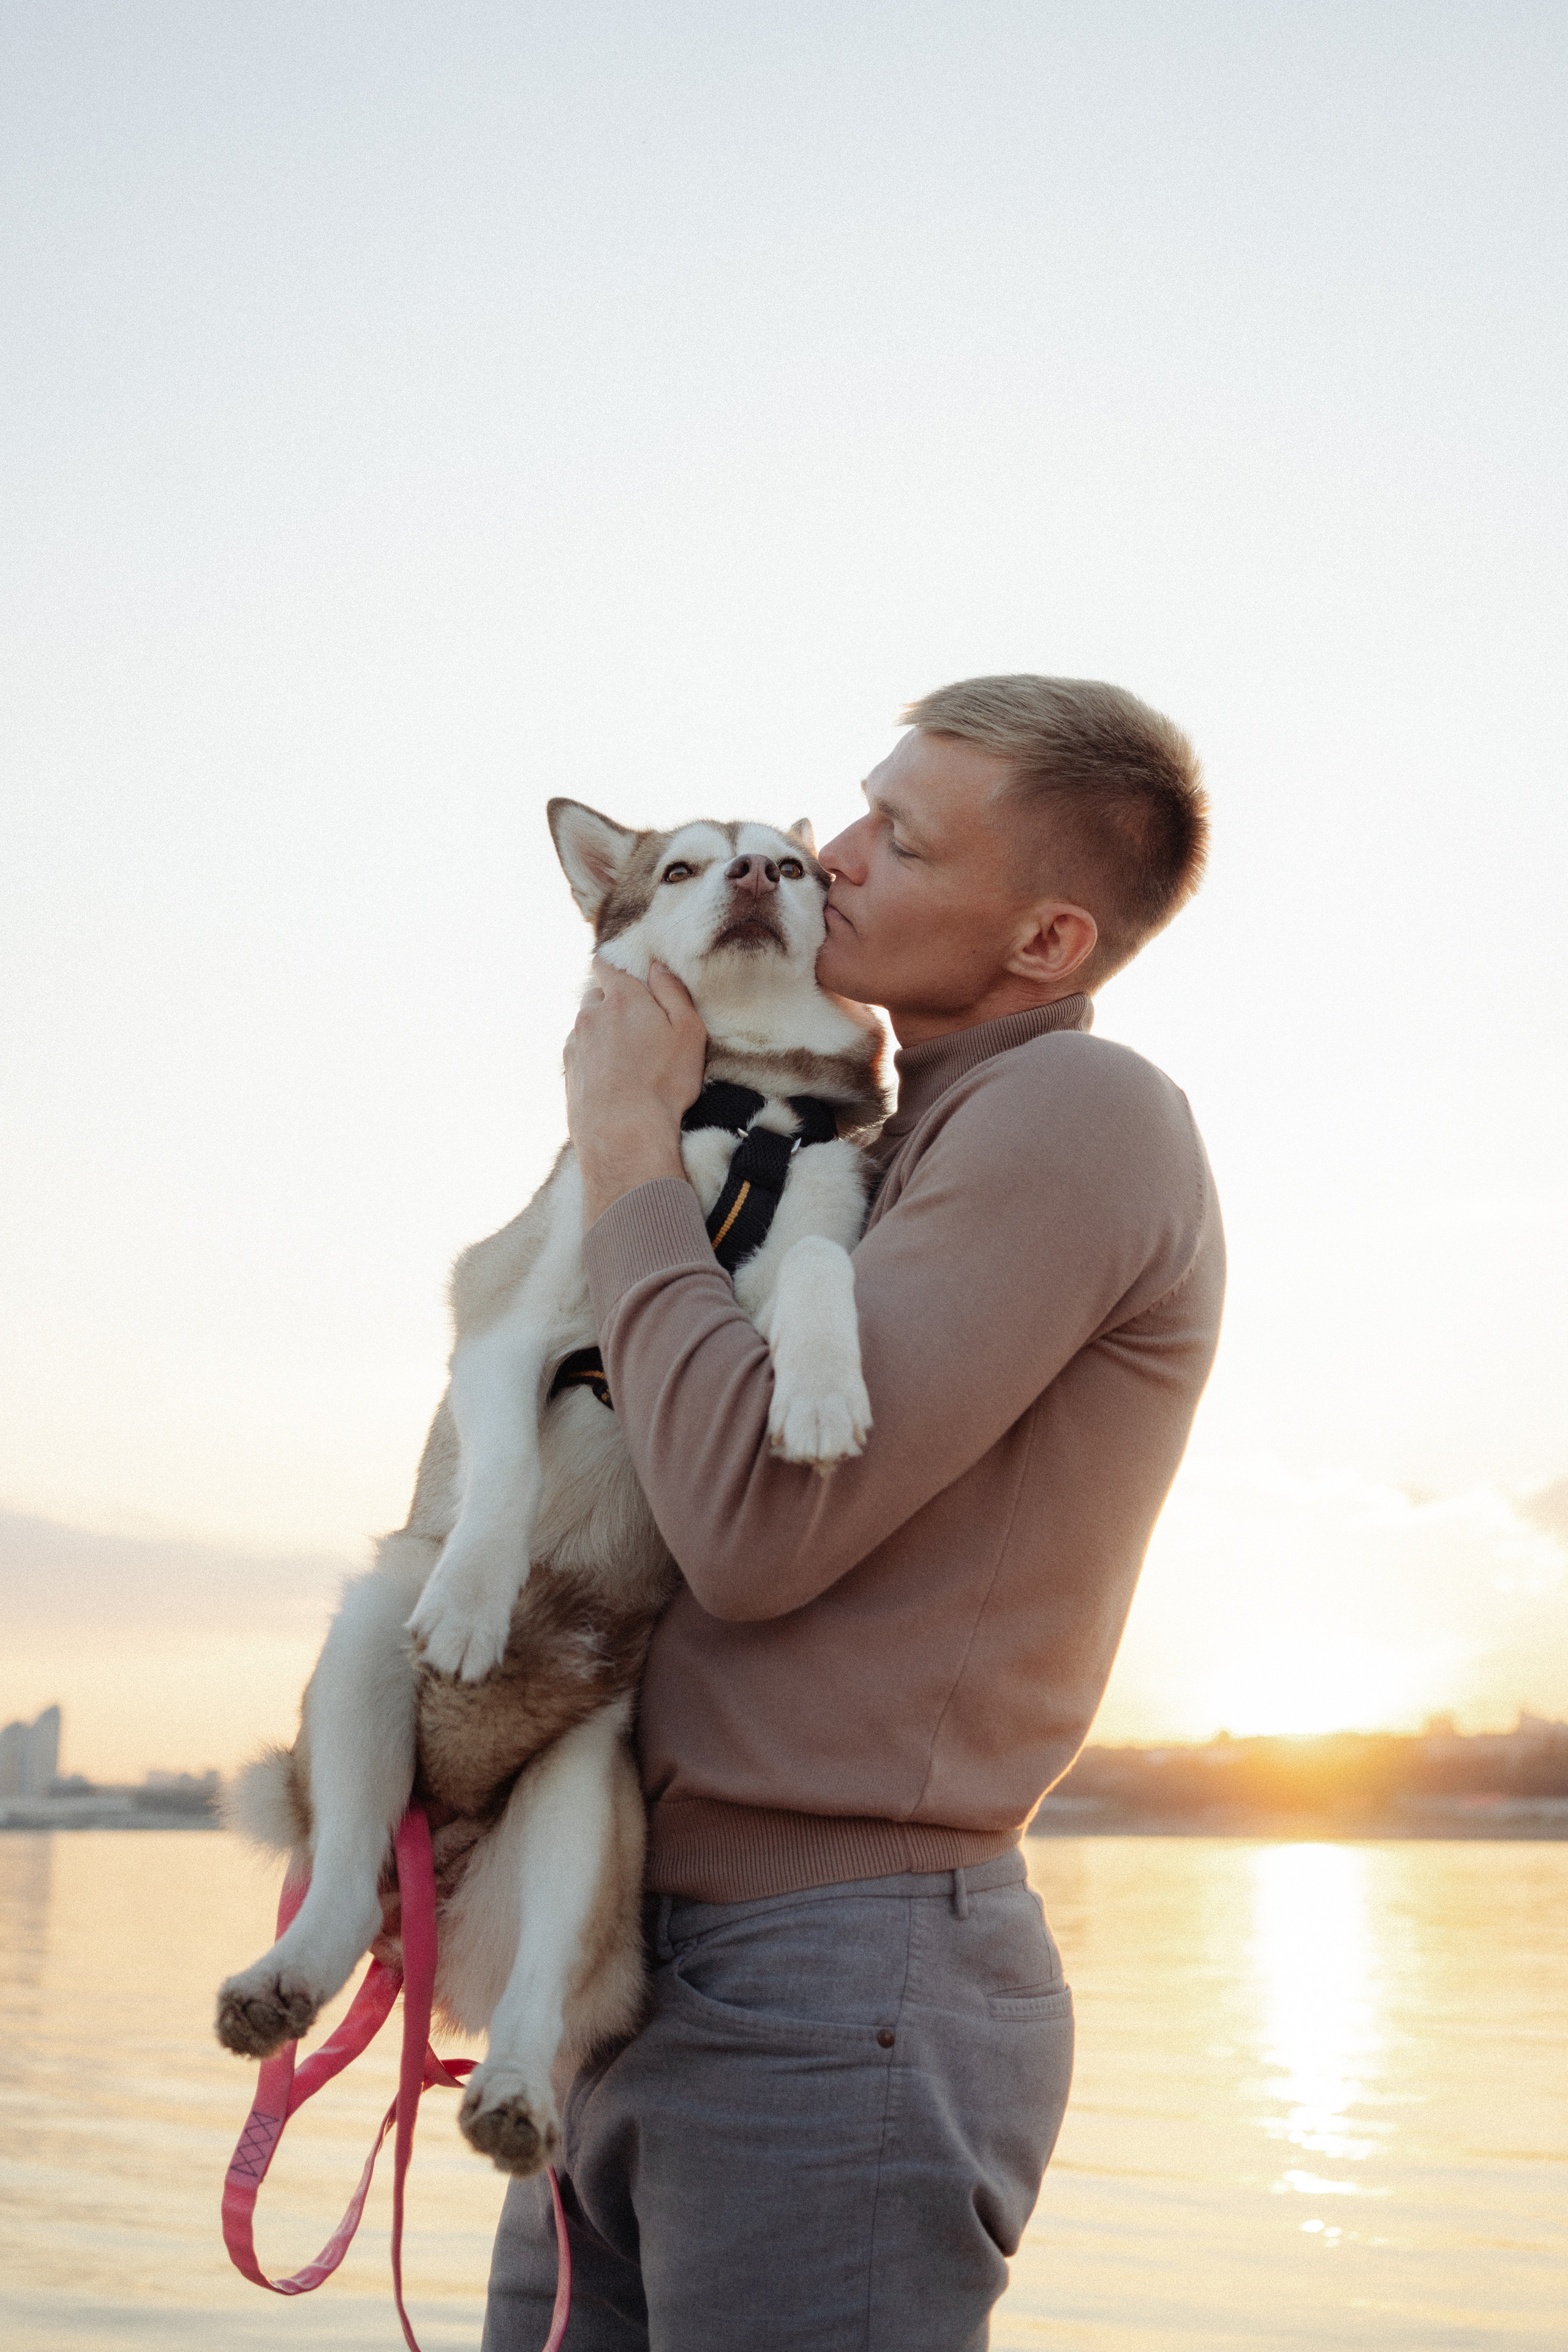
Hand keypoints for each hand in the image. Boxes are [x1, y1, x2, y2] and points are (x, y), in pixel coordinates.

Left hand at [565, 960, 707, 1226]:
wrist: (623, 1133)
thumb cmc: (663, 1083)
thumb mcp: (688, 1032)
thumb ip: (673, 992)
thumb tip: (657, 967)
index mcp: (621, 998)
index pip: (606, 966)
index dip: (616, 969)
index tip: (628, 979)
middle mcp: (591, 1014)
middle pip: (596, 996)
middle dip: (612, 1004)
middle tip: (637, 1027)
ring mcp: (575, 1043)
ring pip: (586, 1025)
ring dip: (602, 1033)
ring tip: (626, 1060)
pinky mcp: (567, 1070)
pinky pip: (580, 1052)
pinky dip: (593, 1058)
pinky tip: (612, 1078)